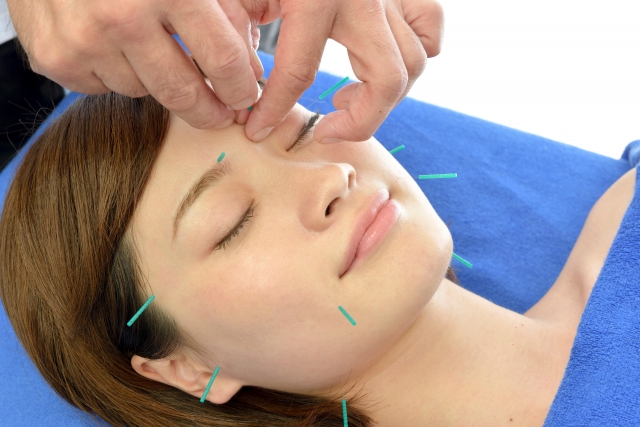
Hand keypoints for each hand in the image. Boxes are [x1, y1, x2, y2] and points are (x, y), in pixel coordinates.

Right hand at [7, 0, 263, 128]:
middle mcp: (122, 16)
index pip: (222, 60)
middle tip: (220, 115)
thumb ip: (226, 15)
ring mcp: (84, 40)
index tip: (245, 97)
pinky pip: (103, 88)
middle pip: (183, 93)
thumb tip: (253, 73)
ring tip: (150, 48)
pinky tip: (110, 44)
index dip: (240, 88)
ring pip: (142, 92)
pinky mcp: (54, 57)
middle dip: (210, 112)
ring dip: (155, 81)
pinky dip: (114, 73)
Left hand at [242, 0, 443, 142]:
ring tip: (346, 95)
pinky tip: (380, 63)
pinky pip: (430, 28)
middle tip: (326, 125)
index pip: (298, 74)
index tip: (258, 128)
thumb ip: (235, 28)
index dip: (274, 110)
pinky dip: (416, 53)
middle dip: (358, 120)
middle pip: (387, 81)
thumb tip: (242, 86)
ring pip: (416, 62)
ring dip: (385, 94)